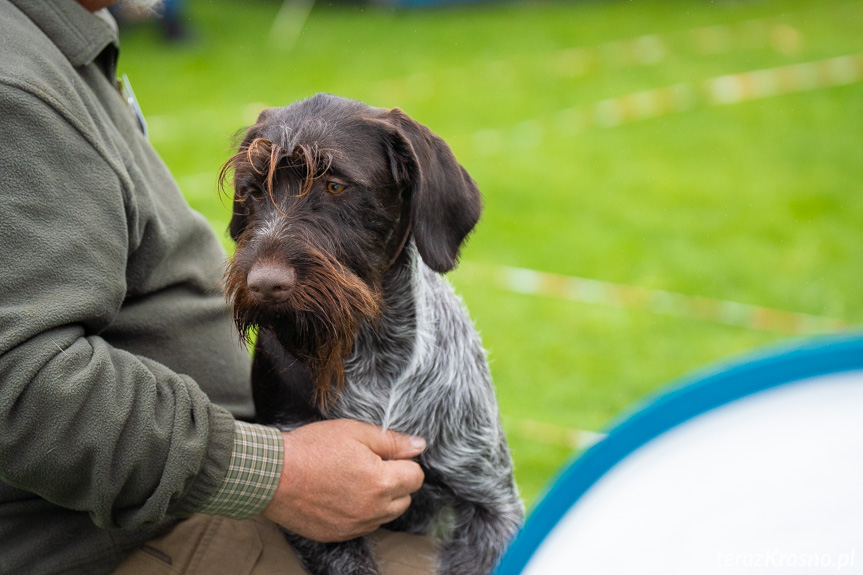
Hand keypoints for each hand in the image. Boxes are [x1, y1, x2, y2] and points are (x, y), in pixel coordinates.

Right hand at [261, 419, 425, 541]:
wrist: (272, 474)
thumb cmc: (312, 449)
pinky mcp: (338, 534)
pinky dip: (360, 512)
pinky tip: (341, 495)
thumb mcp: (355, 432)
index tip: (386, 455)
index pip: (416, 477)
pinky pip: (363, 526)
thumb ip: (392, 441)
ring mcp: (354, 526)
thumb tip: (419, 446)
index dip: (403, 462)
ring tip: (353, 479)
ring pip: (385, 515)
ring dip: (380, 499)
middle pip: (404, 499)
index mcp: (380, 482)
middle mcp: (372, 510)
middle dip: (395, 481)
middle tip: (369, 465)